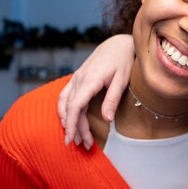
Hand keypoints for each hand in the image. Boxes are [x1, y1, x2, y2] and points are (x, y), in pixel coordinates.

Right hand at [57, 34, 134, 149]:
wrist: (118, 43)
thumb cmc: (123, 60)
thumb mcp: (122, 80)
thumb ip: (112, 100)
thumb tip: (107, 120)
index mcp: (89, 80)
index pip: (74, 106)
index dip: (72, 125)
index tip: (72, 140)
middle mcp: (78, 79)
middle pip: (69, 108)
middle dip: (74, 129)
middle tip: (84, 145)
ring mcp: (76, 78)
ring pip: (64, 103)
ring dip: (68, 121)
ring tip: (76, 137)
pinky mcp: (77, 78)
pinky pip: (65, 96)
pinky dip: (65, 110)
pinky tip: (69, 121)